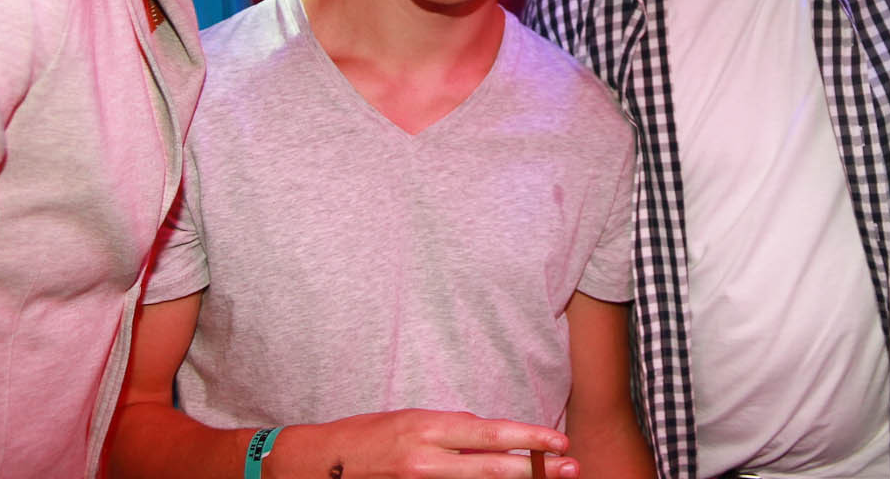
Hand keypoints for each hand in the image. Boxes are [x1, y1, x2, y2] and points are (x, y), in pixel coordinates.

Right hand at [268, 409, 574, 478]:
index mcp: (427, 428)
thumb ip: (451, 432)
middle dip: (537, 469)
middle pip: (495, 468)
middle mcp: (426, 460)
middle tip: (572, 468)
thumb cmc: (365, 436)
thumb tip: (492, 438)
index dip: (529, 438)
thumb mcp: (412, 421)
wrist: (317, 464)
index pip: (491, 433)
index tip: (560, 440)